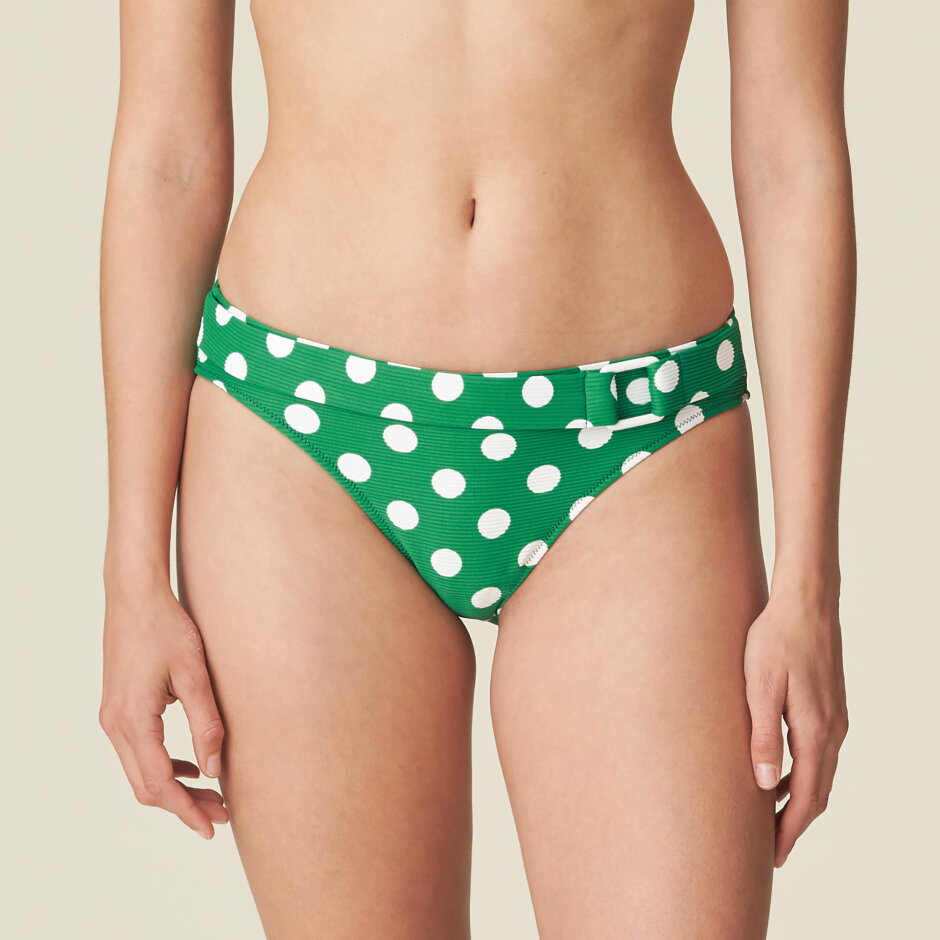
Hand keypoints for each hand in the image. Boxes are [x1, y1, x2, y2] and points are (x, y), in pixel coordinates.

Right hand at [98, 577, 228, 839]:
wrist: (135, 595)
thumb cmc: (168, 627)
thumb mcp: (195, 674)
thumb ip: (207, 723)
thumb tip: (215, 770)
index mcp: (133, 720)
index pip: (159, 783)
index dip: (187, 809)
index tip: (212, 827)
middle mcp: (114, 725)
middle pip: (146, 786)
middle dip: (183, 805)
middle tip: (221, 815)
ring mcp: (111, 718)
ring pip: (140, 772)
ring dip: (174, 788)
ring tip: (212, 796)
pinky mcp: (117, 708)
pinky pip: (137, 753)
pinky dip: (162, 767)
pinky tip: (190, 765)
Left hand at [743, 585, 848, 866]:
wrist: (806, 604)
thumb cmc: (775, 640)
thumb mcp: (759, 687)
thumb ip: (762, 735)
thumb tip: (763, 785)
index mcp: (815, 731)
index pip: (807, 797)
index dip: (790, 830)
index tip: (773, 857)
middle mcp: (832, 731)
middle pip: (818, 792)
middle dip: (796, 823)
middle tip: (771, 850)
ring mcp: (834, 718)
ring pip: (819, 774)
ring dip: (799, 799)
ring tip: (770, 818)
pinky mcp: (829, 706)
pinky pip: (818, 753)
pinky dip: (802, 774)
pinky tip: (777, 773)